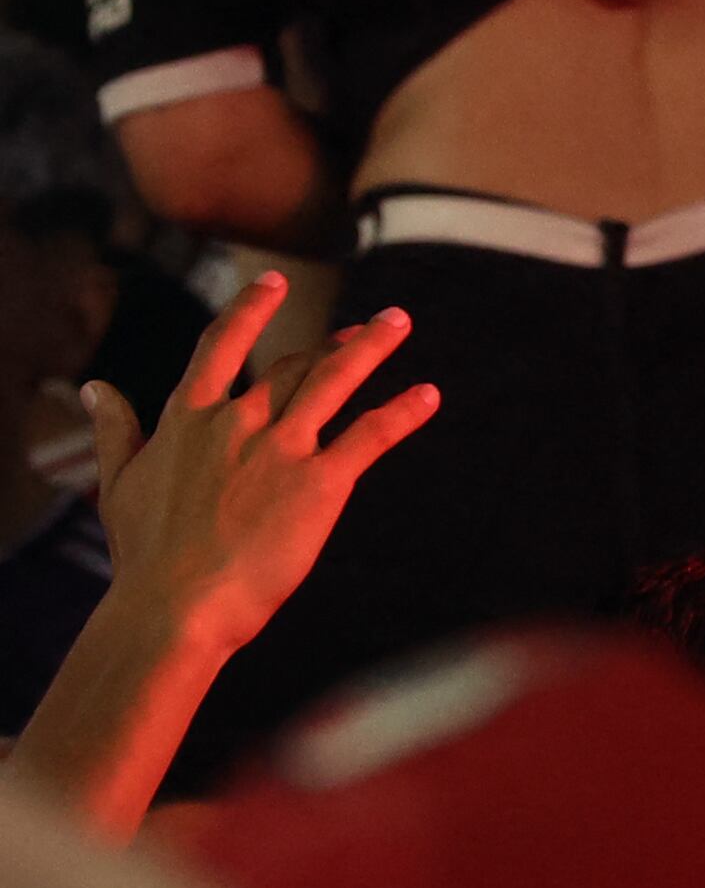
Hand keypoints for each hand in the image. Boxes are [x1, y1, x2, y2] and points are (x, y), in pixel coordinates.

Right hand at [85, 278, 438, 668]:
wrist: (175, 607)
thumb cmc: (144, 555)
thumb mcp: (119, 485)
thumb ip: (115, 430)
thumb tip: (93, 387)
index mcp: (189, 421)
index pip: (221, 347)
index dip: (249, 310)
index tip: (271, 281)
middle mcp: (237, 423)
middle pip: (292, 365)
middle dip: (332, 343)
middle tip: (367, 327)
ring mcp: (282, 449)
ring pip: (335, 381)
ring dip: (370, 348)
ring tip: (399, 323)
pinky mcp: (321, 483)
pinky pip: (371, 434)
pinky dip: (403, 411)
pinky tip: (428, 394)